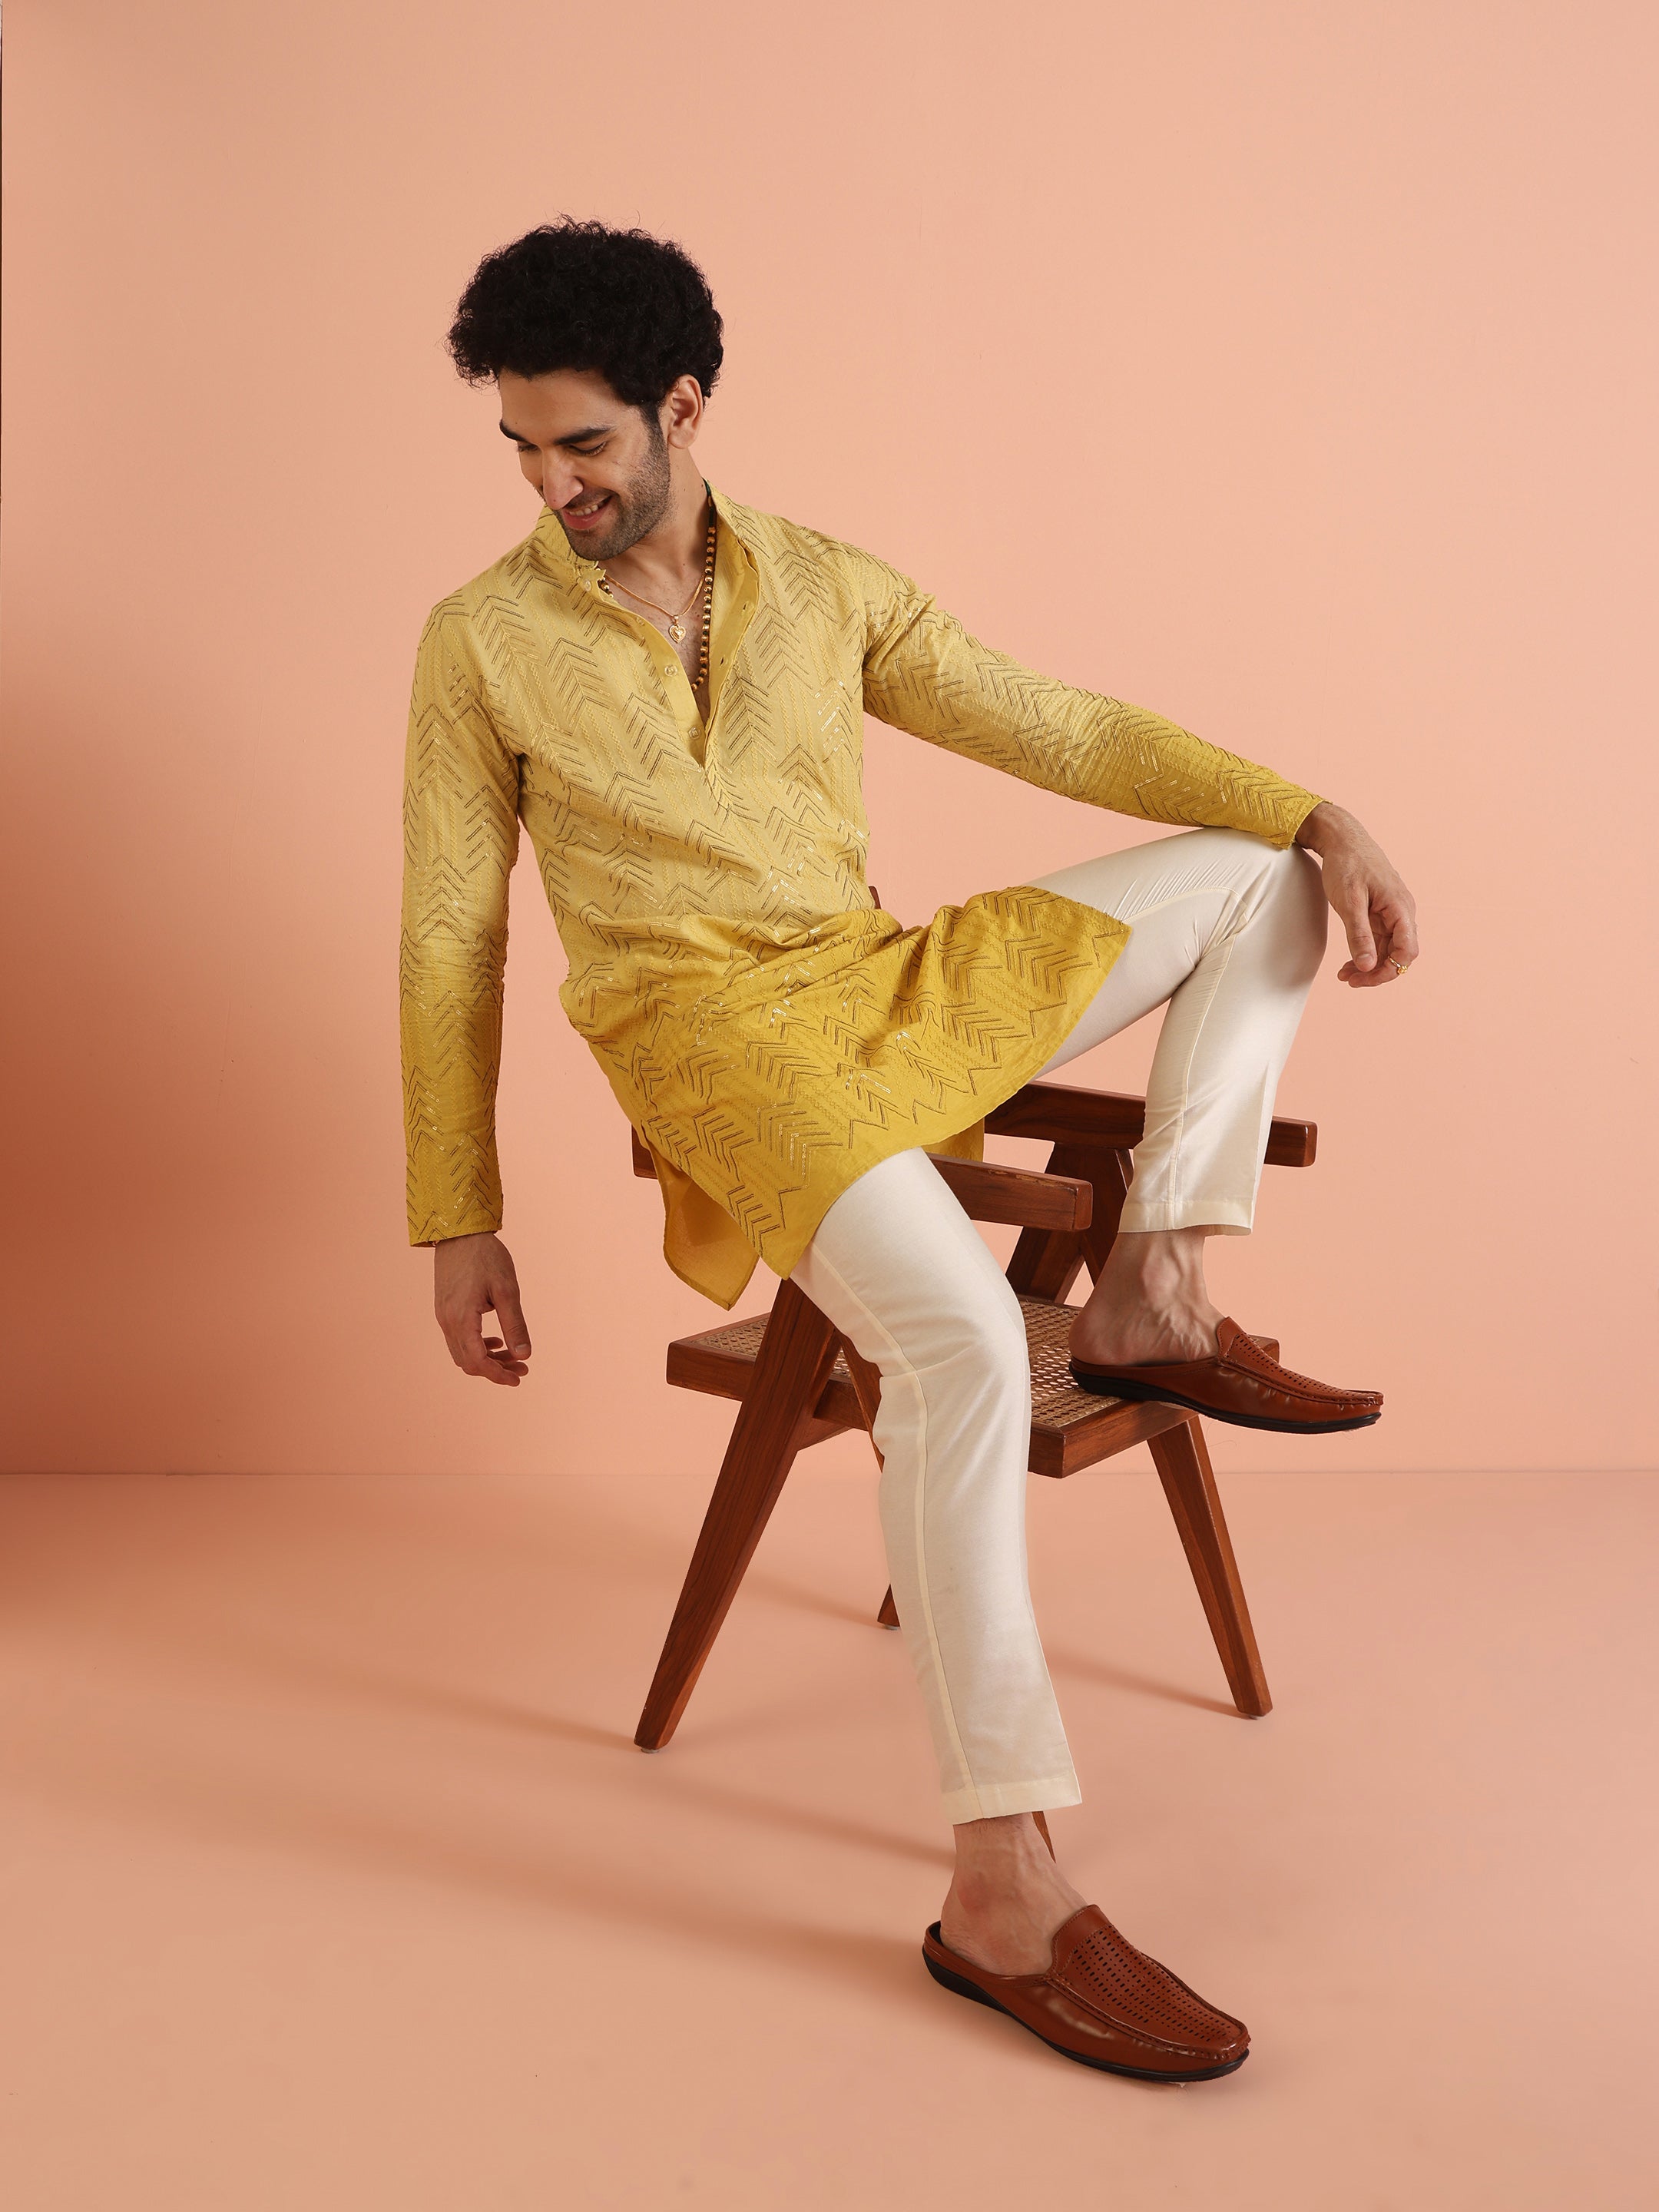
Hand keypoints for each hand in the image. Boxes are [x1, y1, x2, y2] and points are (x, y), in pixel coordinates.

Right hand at [433, 1231, 532, 1384]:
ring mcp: (443, 1316)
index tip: (518, 1378)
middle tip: (522, 1367)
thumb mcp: (507, 1290)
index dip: (498, 1375)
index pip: (478, 1362)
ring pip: (462, 1353)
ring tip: (513, 1355)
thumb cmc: (486, 1257)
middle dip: (496, 1370)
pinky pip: (457, 1340)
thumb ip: (515, 1324)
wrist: (459, 1232)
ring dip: (487, 1359)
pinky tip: (495, 1340)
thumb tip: (525, 1354)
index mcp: (462, 1318)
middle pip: (469, 1362)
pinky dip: (476, 1347)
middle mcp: (447, 1322)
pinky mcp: (444, 1309)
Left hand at [1294, 801, 1419, 987]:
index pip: (1406, 951)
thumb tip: (1367, 966)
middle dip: (1376, 972)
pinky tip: (1350, 961)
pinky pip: (1380, 939)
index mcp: (1400, 908)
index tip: (1361, 979)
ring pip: (1389, 949)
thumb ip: (1359, 935)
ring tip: (1344, 974)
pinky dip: (1367, 952)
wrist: (1343, 840)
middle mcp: (1402, 912)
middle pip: (1399, 954)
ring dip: (1370, 965)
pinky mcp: (1382, 913)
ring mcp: (1393, 912)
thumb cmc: (1347, 865)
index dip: (1387, 970)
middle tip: (1348, 980)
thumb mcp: (1349, 902)